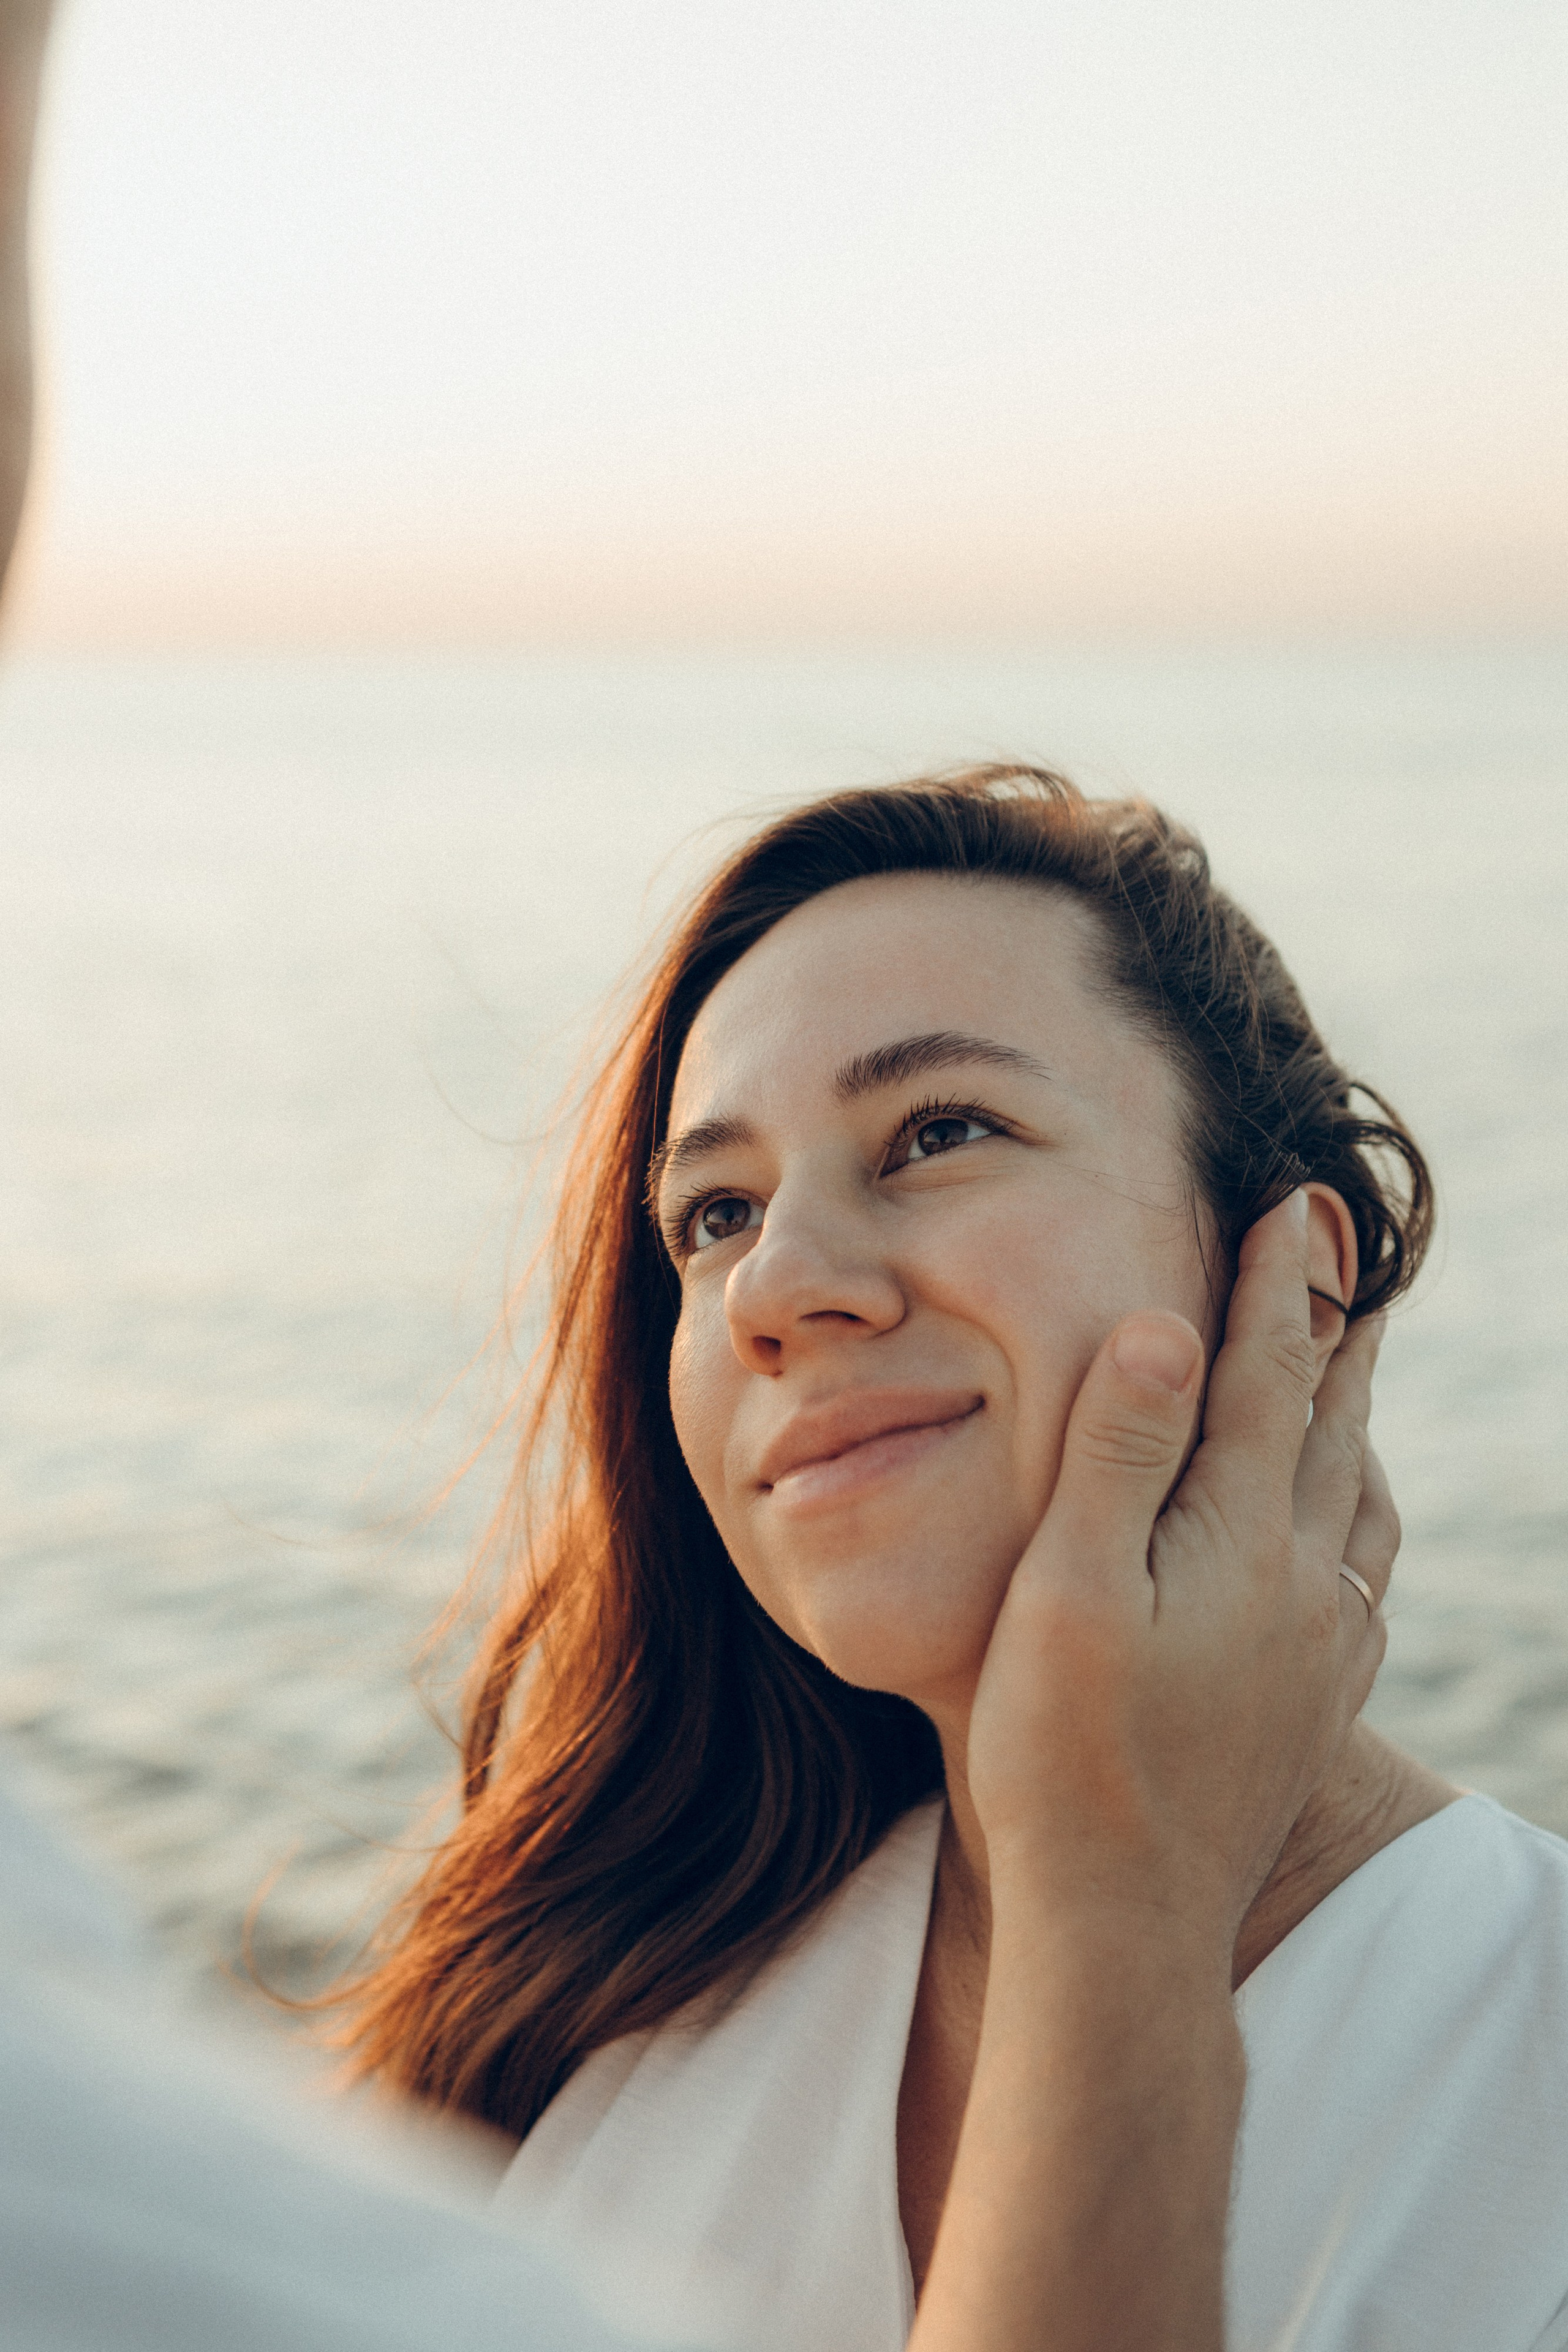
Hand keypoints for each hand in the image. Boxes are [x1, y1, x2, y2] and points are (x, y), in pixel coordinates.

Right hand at [966, 1187, 1391, 1952]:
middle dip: (1331, 1331)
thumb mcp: (1068, 1589)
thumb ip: (1118, 1454)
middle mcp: (1305, 1586)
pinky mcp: (1316, 1705)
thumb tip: (1163, 1326)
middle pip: (1331, 1426)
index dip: (1274, 1285)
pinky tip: (1345, 1530)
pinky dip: (1359, 1512)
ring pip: (1358, 1500)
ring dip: (1353, 1419)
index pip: (1266, 1377)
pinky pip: (1363, 1575)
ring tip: (1351, 1372)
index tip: (1285, 1205)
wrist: (1126, 1924)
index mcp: (1241, 1540)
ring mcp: (1321, 1651)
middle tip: (1343, 1257)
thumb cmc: (1066, 1754)